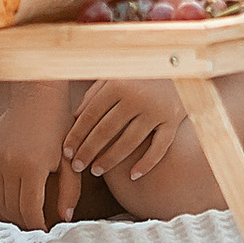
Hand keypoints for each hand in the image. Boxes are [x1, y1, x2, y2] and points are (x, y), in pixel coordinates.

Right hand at [0, 83, 80, 232]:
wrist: (33, 91)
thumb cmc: (57, 123)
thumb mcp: (69, 157)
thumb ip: (69, 190)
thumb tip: (64, 218)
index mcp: (33, 167)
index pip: (30, 211)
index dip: (37, 226)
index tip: (44, 231)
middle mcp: (8, 163)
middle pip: (12, 209)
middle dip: (24, 222)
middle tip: (32, 226)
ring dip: (6, 215)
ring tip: (18, 218)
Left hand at [63, 78, 179, 180]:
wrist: (178, 66)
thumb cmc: (138, 75)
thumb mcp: (114, 76)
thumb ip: (94, 94)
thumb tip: (75, 118)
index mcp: (118, 84)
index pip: (91, 114)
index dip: (77, 134)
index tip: (66, 151)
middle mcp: (136, 97)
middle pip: (107, 130)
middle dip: (89, 150)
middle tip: (77, 167)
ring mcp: (156, 110)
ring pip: (129, 142)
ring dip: (110, 159)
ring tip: (96, 171)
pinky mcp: (173, 121)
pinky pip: (159, 148)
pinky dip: (146, 164)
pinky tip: (132, 176)